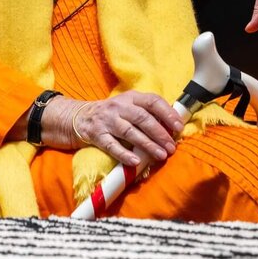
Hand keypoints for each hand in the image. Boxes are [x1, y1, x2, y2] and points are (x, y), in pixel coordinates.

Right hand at [44, 92, 181, 168]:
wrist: (78, 117)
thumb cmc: (111, 113)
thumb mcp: (127, 106)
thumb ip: (145, 111)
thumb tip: (172, 124)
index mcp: (130, 97)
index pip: (152, 101)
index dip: (167, 113)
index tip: (179, 126)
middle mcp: (119, 107)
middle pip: (143, 118)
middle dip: (160, 133)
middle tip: (171, 146)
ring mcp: (107, 121)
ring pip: (130, 132)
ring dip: (148, 144)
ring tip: (161, 155)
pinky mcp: (97, 135)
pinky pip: (112, 145)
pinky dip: (124, 153)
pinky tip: (136, 161)